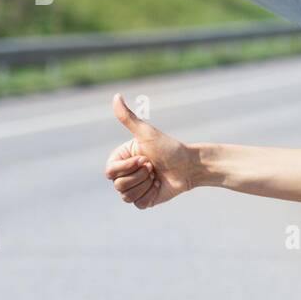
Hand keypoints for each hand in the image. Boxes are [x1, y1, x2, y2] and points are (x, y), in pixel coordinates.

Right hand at [103, 94, 197, 209]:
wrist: (189, 166)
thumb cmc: (169, 147)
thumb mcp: (146, 132)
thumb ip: (127, 117)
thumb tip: (116, 96)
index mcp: (121, 159)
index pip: (110, 172)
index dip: (128, 167)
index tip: (145, 158)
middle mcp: (125, 174)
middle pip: (118, 185)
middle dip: (140, 176)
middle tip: (153, 167)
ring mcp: (134, 188)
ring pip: (127, 196)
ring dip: (146, 185)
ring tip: (157, 176)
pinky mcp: (144, 200)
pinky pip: (139, 204)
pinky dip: (150, 195)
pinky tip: (159, 186)